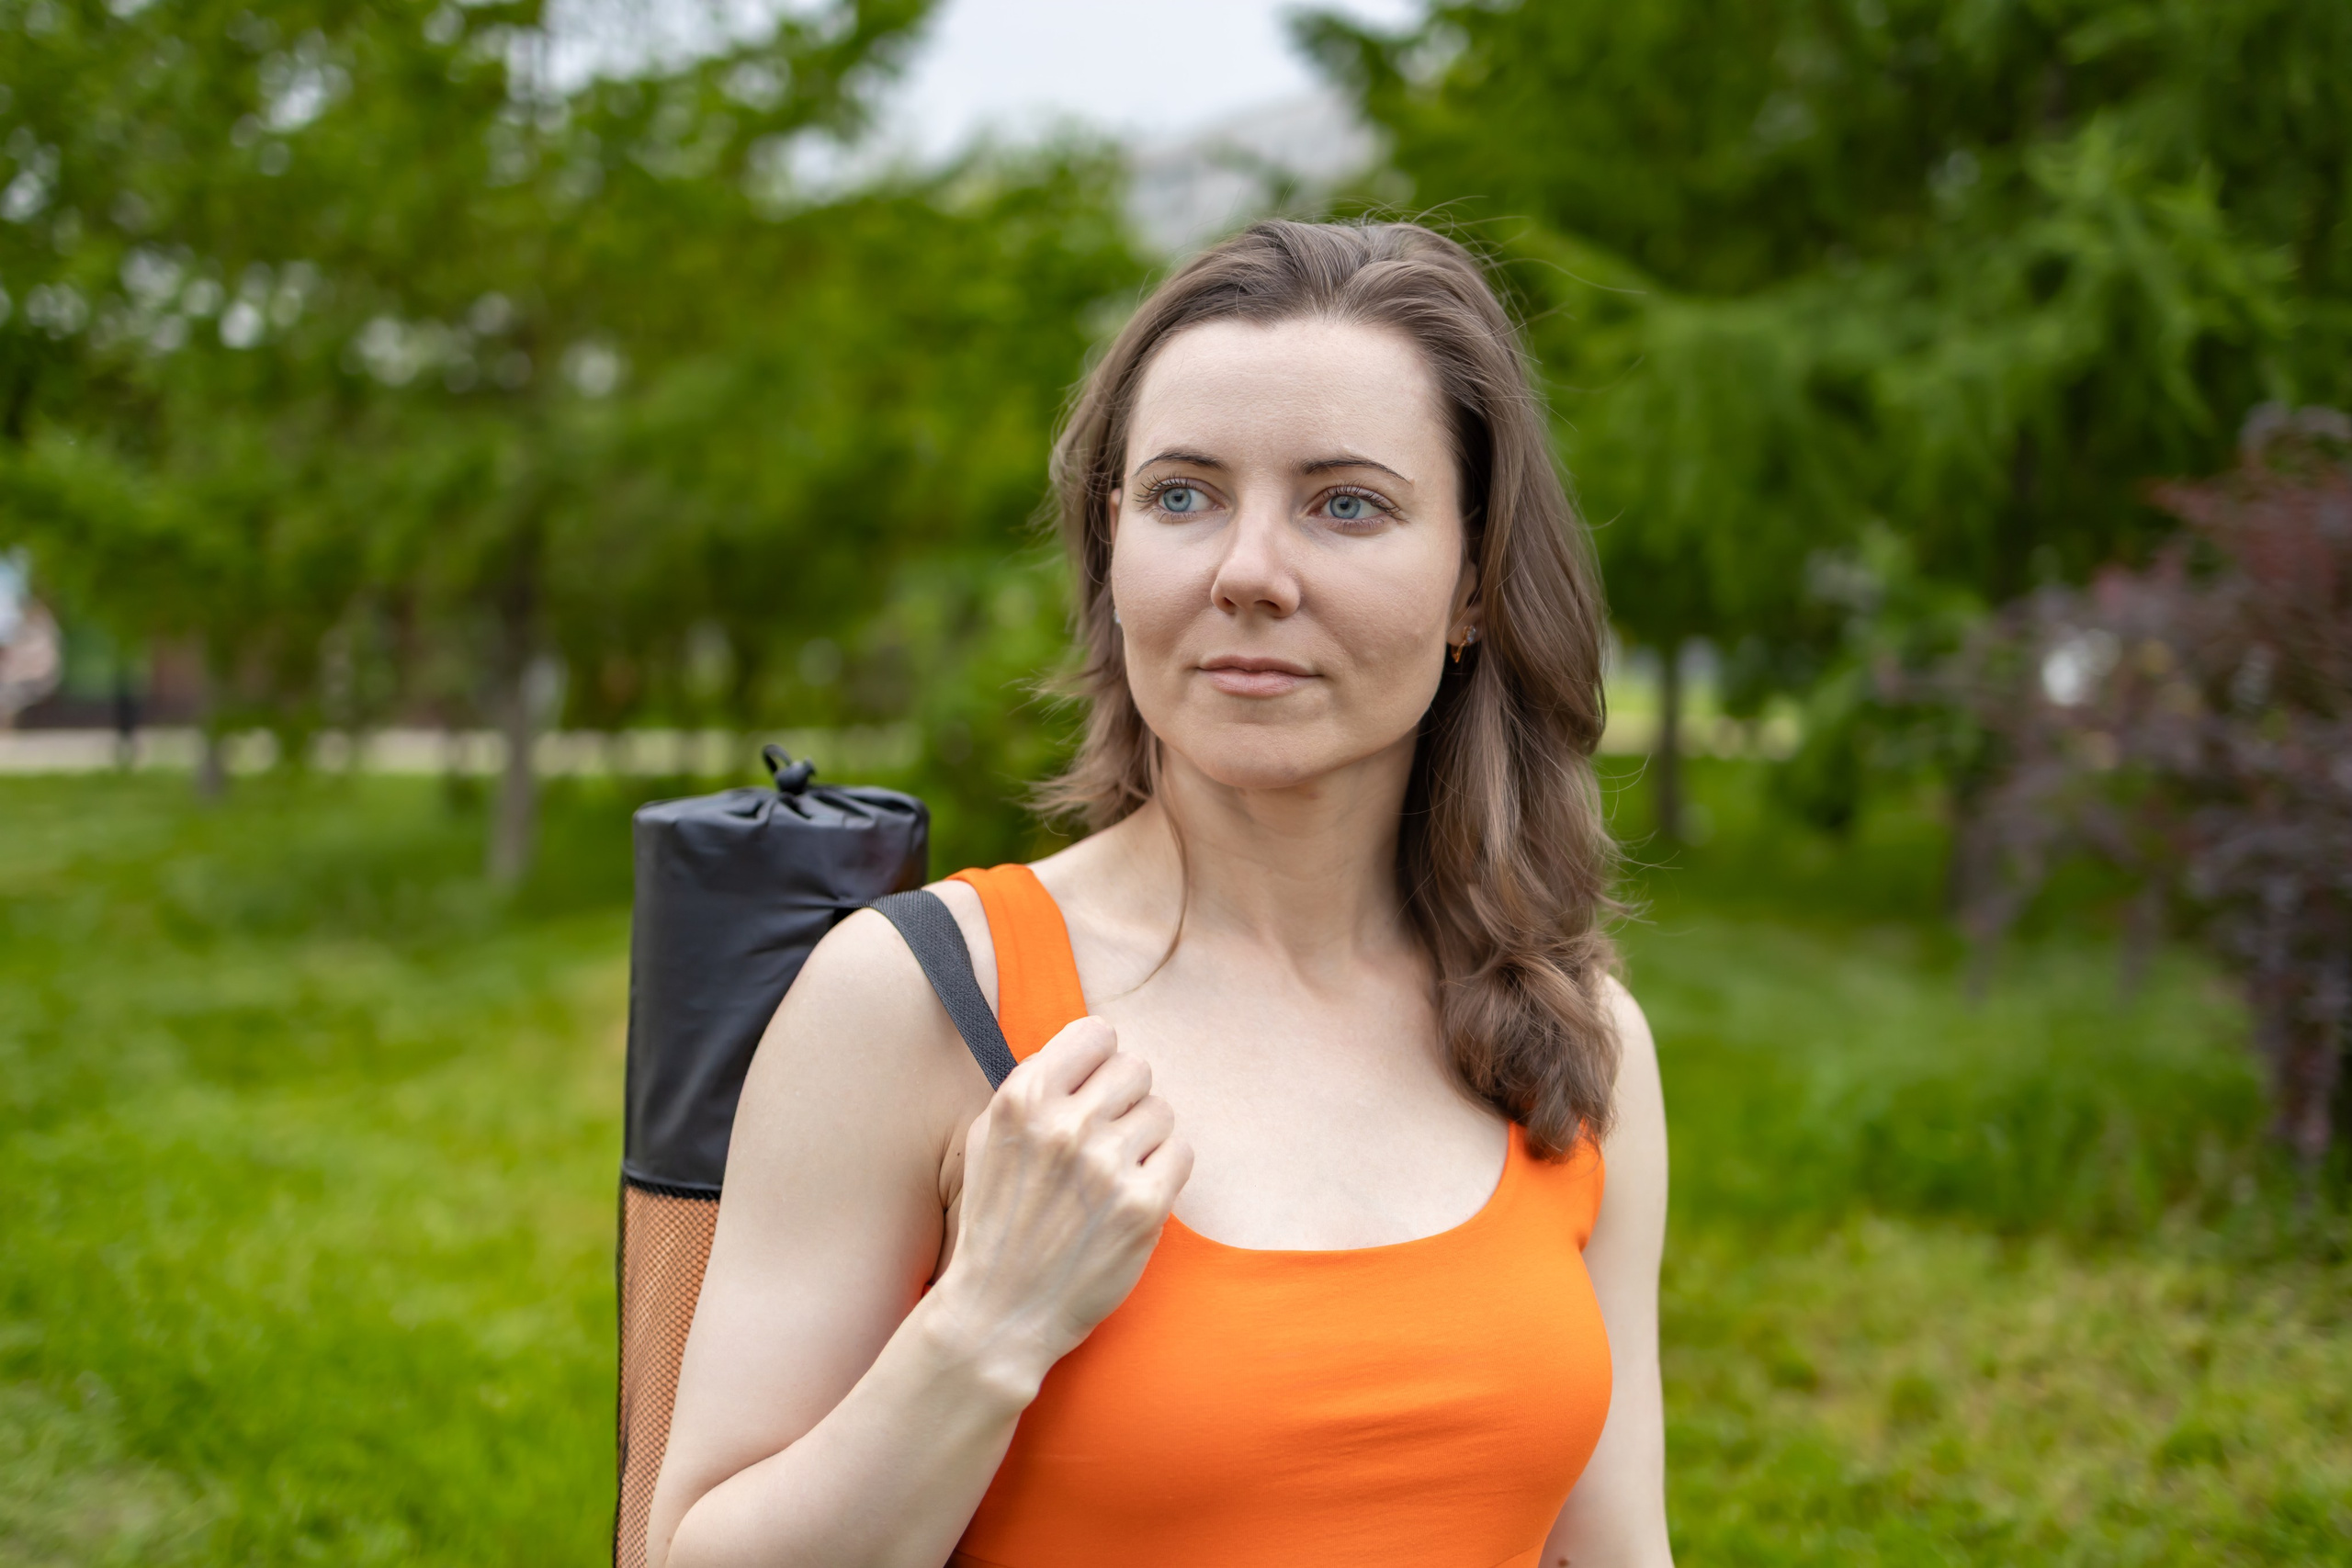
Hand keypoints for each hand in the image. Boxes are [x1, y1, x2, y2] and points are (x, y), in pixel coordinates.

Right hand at [928, 1016, 1192, 1393]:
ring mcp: (1107, 1165)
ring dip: (1144, 1139)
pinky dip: (1162, 1173)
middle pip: (1136, 1068)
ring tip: (1112, 1175)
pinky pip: (1181, 1153)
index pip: (1096, 1034)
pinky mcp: (1144, 1206)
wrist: (1000, 1313)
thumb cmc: (996, 1222)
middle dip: (1124, 1100)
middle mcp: (1065, 1124)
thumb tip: (1086, 1052)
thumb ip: (1033, 1088)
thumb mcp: (988, 1139)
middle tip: (1104, 1139)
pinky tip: (1131, 1197)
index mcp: (1023, 1099)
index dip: (1098, 1062)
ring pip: (1161, 1111)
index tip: (1091, 1090)